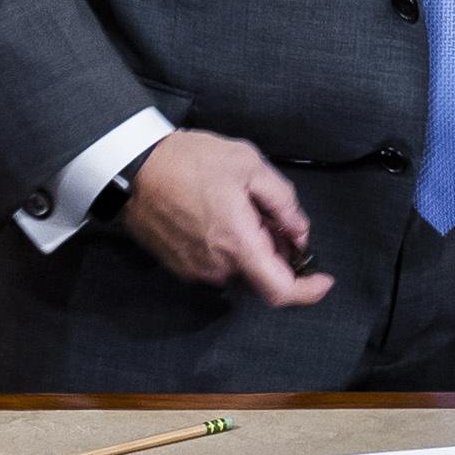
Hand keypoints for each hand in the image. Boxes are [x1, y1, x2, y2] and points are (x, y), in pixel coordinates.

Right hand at [117, 129, 333, 306]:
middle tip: (266, 211)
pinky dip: (226, 246)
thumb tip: (299, 232)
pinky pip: (215, 263)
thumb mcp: (248, 164)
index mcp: (238, 244)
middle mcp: (217, 267)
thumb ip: (282, 201)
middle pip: (261, 272)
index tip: (323, 280)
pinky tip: (215, 213)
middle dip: (273, 248)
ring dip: (248, 245)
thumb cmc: (188, 161)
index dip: (307, 292)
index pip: (280, 290)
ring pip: (238, 266)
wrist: (132, 168)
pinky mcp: (179, 266)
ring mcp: (195, 270)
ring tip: (234, 204)